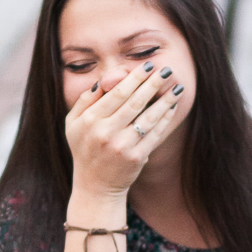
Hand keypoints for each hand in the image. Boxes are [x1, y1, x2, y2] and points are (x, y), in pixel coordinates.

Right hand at [65, 61, 183, 196]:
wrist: (95, 186)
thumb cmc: (84, 149)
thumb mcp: (73, 124)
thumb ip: (85, 100)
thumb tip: (103, 79)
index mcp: (90, 120)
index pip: (116, 93)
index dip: (134, 77)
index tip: (147, 66)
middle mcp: (105, 132)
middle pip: (134, 102)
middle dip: (152, 84)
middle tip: (166, 70)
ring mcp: (122, 146)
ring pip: (148, 117)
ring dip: (165, 100)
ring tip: (177, 86)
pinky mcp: (136, 157)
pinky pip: (154, 133)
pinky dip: (165, 118)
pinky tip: (173, 106)